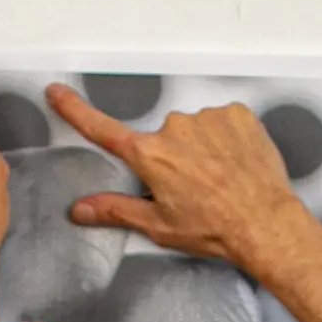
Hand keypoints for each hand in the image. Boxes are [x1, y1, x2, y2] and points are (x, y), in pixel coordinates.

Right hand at [46, 85, 321, 278]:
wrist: (264, 223)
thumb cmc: (212, 229)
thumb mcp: (158, 226)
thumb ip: (115, 210)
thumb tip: (79, 209)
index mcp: (150, 156)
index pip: (103, 130)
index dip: (76, 110)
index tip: (57, 92)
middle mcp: (174, 128)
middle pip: (161, 140)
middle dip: (171, 159)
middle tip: (192, 190)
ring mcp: (207, 117)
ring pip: (193, 131)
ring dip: (201, 149)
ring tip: (219, 180)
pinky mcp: (236, 114)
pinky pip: (221, 122)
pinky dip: (225, 140)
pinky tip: (235, 164)